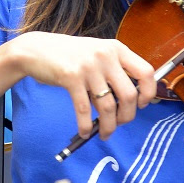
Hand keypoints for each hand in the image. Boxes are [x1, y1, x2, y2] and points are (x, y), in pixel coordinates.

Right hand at [8, 32, 156, 139]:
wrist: (35, 49)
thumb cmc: (67, 55)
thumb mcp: (96, 54)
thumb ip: (113, 70)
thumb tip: (129, 101)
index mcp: (116, 49)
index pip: (146, 72)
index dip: (148, 92)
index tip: (141, 104)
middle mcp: (105, 55)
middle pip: (129, 94)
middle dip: (127, 116)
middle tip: (120, 123)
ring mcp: (88, 66)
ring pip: (108, 106)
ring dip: (108, 126)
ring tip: (105, 133)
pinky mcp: (71, 77)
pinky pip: (84, 109)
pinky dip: (86, 125)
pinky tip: (85, 131)